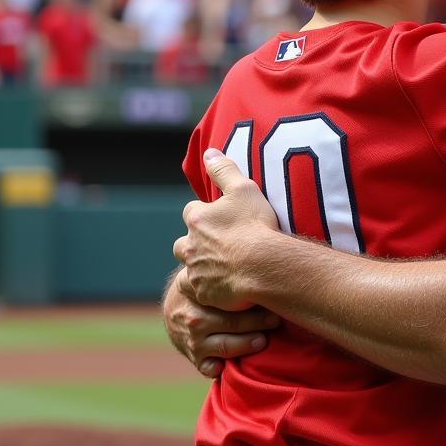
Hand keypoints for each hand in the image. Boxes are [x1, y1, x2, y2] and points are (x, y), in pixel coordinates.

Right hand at [164, 268, 280, 377]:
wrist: (178, 307)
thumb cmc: (208, 286)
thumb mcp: (210, 270)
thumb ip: (232, 263)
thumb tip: (267, 243)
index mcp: (194, 291)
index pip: (222, 295)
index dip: (247, 296)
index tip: (269, 295)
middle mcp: (191, 316)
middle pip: (228, 321)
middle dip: (255, 322)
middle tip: (275, 320)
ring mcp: (191, 339)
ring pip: (224, 345)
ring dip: (245, 345)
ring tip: (263, 340)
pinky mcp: (195, 358)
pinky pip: (208, 368)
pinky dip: (221, 368)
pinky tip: (236, 365)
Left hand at [172, 149, 281, 309]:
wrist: (263, 265)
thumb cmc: (255, 226)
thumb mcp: (244, 189)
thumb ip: (224, 170)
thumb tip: (209, 152)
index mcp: (197, 219)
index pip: (192, 212)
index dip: (205, 215)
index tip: (221, 219)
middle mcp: (190, 245)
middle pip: (183, 244)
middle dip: (195, 244)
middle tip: (220, 246)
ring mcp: (195, 270)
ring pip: (189, 268)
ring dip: (200, 266)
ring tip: (222, 268)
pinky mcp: (203, 292)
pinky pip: (200, 290)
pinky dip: (209, 288)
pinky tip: (226, 286)